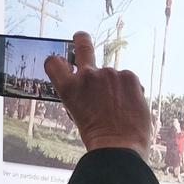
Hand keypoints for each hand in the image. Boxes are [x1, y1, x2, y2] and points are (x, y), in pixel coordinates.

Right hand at [45, 31, 152, 156]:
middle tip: (81, 37)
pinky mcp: (129, 76)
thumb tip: (87, 86)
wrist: (119, 146)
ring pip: (111, 75)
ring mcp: (109, 73)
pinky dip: (129, 91)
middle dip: (81, 39)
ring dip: (114, 86)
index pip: (53, 62)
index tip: (63, 64)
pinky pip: (127, 80)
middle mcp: (87, 75)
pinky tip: (129, 107)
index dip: (57, 63)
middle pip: (83, 43)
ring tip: (119, 109)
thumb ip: (80, 94)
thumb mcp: (78, 113)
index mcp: (68, 87)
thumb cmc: (98, 136)